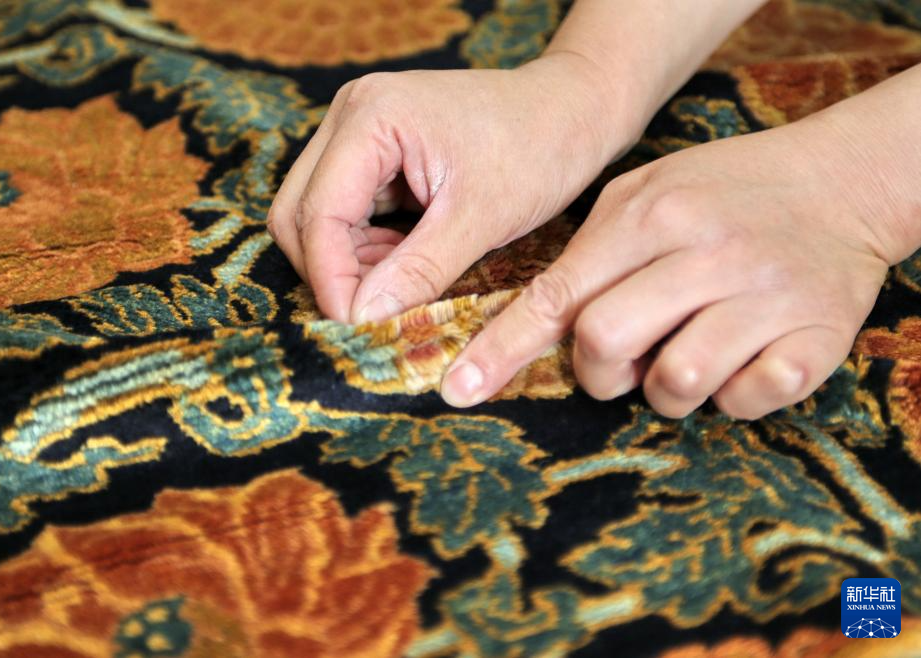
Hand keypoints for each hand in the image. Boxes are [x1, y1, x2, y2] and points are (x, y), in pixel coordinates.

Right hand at [266, 52, 638, 322]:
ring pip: (316, 216)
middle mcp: (351, 115)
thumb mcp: (480, 219)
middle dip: (331, 271)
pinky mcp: (372, 152)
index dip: (330, 279)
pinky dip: (365, 249)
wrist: (573, 111)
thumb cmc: (538, 149)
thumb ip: (416, 271)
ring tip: (401, 286)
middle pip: (299, 213)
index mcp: (370, 117)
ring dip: (347, 262)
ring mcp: (358, 132)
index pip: (316, 214)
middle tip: (374, 313)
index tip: (356, 327)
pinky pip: (345, 212)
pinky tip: (405, 265)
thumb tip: (361, 318)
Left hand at [441, 118, 900, 418]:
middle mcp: (706, 253)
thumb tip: (532, 316)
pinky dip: (733, 394)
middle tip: (619, 361)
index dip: (503, 350)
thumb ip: (592, 247)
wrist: (841, 183)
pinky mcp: (817, 338)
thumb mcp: (648, 190)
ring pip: (675, 386)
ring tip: (688, 351)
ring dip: (666, 387)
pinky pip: (747, 400)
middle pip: (605, 346)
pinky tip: (743, 357)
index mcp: (653, 215)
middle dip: (596, 371)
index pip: (559, 295)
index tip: (459, 390)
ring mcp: (765, 297)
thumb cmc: (724, 192)